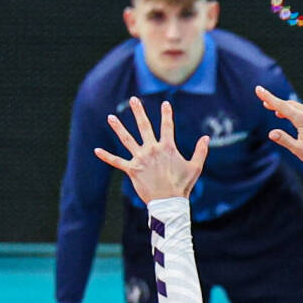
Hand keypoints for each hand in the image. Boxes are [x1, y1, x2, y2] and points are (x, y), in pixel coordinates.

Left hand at [94, 98, 208, 202]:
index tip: (165, 103)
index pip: (167, 126)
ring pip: (127, 139)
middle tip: (134, 99)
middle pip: (144, 126)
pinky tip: (96, 150)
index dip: (167, 114)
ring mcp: (140, 159)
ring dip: (118, 128)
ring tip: (110, 117)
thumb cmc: (183, 185)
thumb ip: (200, 151)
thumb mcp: (195, 167)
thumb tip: (205, 137)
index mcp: (167, 147)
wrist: (169, 202)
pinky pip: (117, 161)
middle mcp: (152, 149)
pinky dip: (106, 156)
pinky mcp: (132, 170)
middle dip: (139, 112)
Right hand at [256, 86, 302, 169]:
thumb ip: (284, 140)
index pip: (282, 106)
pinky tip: (296, 118)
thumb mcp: (299, 150)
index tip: (259, 89)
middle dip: (277, 104)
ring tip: (278, 113)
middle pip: (291, 105)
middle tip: (266, 104)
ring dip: (289, 109)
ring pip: (300, 108)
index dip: (268, 97)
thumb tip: (271, 133)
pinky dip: (299, 113)